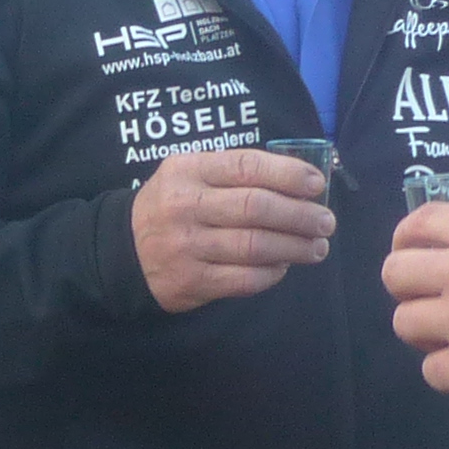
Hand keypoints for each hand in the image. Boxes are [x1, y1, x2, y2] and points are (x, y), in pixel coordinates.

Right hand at [133, 148, 336, 311]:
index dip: (288, 174)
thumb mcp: (190, 174)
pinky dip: (272, 273)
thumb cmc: (172, 206)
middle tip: (326, 222)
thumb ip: (234, 173)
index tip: (317, 185)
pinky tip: (284, 267)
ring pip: (255, 246)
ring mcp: (186, 246)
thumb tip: (299, 182)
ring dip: (295, 247)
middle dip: (300, 215)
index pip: (246, 166)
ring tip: (317, 247)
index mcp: (187, 171)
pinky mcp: (191, 281)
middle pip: (256, 208)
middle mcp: (184, 206)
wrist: (123, 252)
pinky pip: (244, 279)